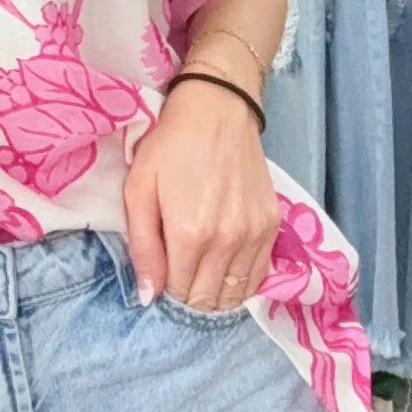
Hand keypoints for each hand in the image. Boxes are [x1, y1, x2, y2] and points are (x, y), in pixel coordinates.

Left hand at [125, 79, 278, 309]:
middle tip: (176, 277)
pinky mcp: (272, 226)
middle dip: (189, 297)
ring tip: (199, 275)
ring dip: (216, 294)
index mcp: (190, 233)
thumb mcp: (138, 191)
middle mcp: (228, 240)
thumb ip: (143, 247)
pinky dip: (240, 282)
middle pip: (210, 298)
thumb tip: (149, 296)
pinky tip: (224, 270)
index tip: (158, 280)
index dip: (166, 292)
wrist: (216, 113)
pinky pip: (259, 274)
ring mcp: (255, 234)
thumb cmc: (168, 149)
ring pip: (237, 293)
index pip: (180, 292)